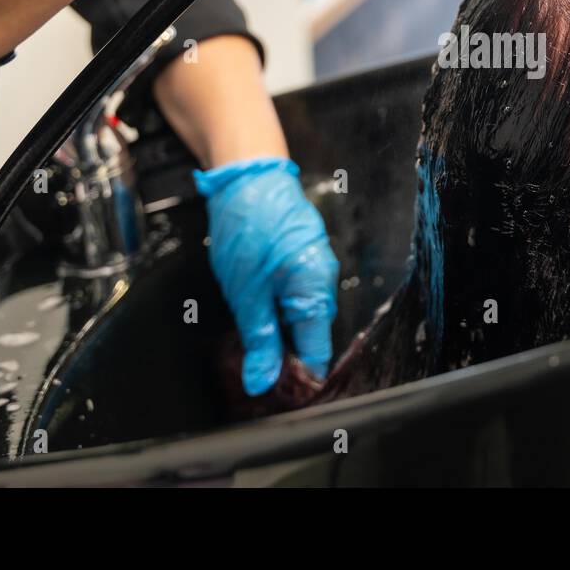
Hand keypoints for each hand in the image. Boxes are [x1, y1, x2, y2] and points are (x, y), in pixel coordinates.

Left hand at [195, 157, 339, 394]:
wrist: (247, 174)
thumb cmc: (248, 227)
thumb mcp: (246, 293)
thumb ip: (259, 340)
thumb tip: (263, 382)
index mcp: (315, 289)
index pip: (316, 350)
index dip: (298, 378)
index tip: (277, 396)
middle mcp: (323, 278)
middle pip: (311, 333)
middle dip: (286, 357)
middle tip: (255, 373)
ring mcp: (314, 264)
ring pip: (301, 313)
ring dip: (280, 332)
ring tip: (252, 345)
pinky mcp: (301, 254)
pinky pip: (295, 293)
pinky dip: (278, 308)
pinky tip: (257, 313)